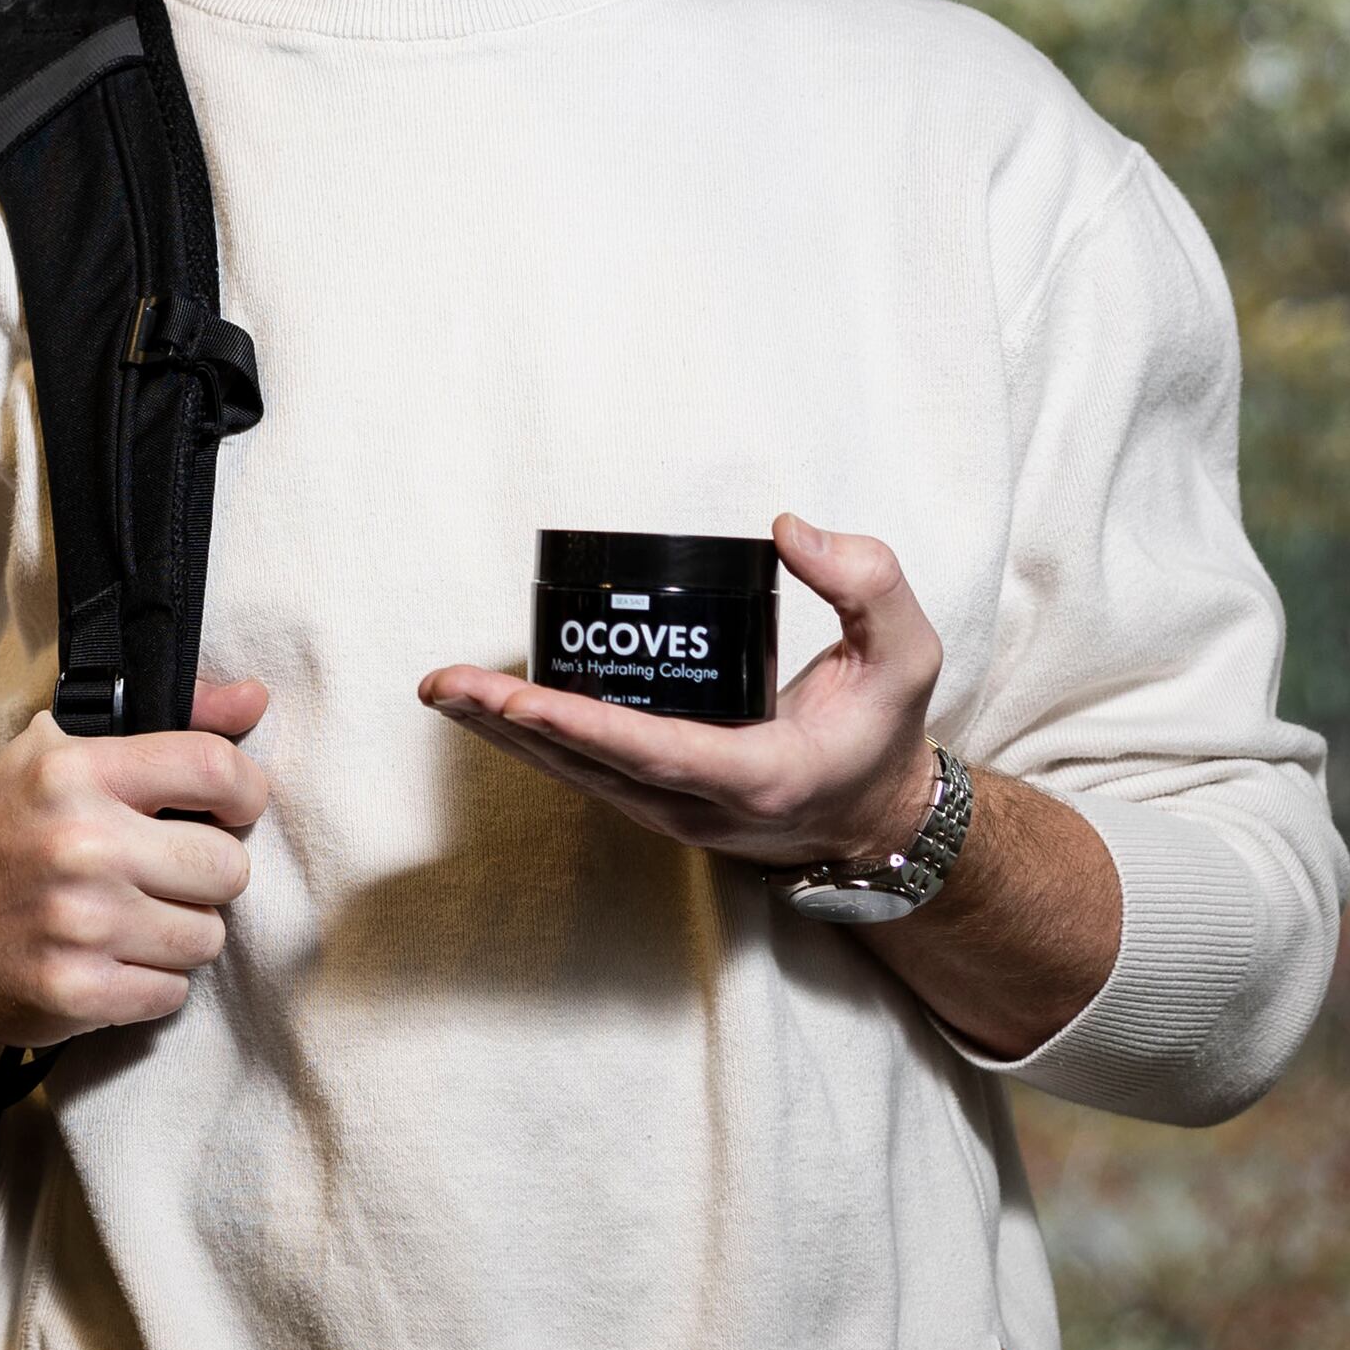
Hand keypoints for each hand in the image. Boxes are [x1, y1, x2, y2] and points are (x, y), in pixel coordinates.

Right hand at [0, 679, 271, 1048]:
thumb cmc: (7, 828)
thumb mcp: (66, 753)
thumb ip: (170, 723)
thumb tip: (255, 700)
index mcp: (77, 772)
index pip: (215, 769)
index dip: (243, 794)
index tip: (228, 811)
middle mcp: (80, 844)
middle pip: (227, 868)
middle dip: (205, 876)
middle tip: (165, 875)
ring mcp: (78, 924)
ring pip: (206, 937)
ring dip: (179, 933)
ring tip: (133, 919)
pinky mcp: (74, 990)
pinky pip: (171, 992)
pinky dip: (150, 981)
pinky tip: (112, 959)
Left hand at [416, 514, 938, 869]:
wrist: (876, 819)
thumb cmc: (883, 732)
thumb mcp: (909, 655)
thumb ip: (868, 584)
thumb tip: (789, 531)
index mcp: (760, 776)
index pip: (656, 751)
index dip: (581, 728)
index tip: (517, 700)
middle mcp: (701, 808)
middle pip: (589, 767)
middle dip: (510, 724)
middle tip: (443, 684)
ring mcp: (672, 814)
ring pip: (573, 776)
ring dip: (502, 734)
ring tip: (440, 689)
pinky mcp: (655, 804)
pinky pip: (581, 773)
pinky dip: (528, 742)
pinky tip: (481, 707)